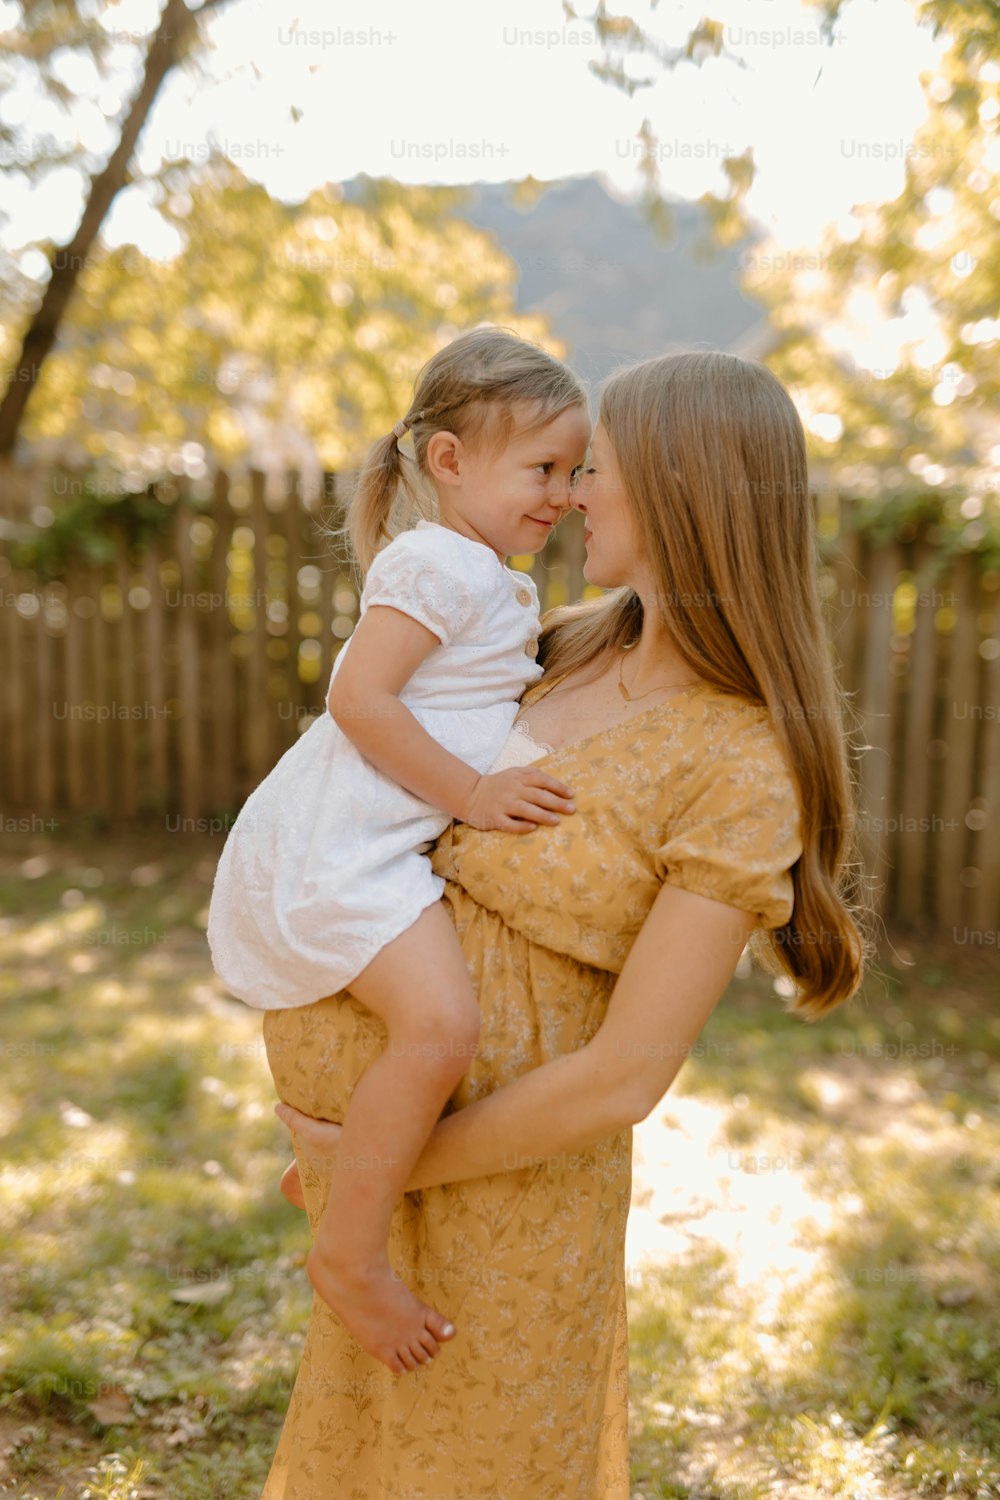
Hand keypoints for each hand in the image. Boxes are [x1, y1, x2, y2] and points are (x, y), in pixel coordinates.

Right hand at [458, 767, 575, 832]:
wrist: (470, 795)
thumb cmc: (498, 785)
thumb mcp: (513, 773)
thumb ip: (531, 774)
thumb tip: (554, 782)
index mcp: (518, 778)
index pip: (541, 780)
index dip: (557, 786)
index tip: (571, 794)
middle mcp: (512, 790)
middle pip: (537, 795)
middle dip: (556, 802)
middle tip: (571, 809)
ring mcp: (503, 804)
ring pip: (526, 810)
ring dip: (542, 815)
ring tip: (557, 821)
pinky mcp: (494, 818)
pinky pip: (509, 823)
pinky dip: (521, 826)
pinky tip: (533, 828)